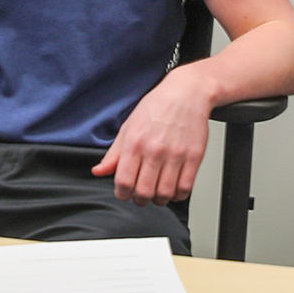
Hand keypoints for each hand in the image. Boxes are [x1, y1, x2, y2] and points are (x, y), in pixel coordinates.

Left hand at [91, 68, 212, 205]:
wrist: (187, 92)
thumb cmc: (157, 106)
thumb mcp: (129, 126)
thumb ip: (114, 153)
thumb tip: (99, 171)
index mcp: (135, 143)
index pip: (124, 182)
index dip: (122, 194)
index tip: (125, 192)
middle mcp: (155, 150)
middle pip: (144, 193)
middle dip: (140, 199)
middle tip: (141, 195)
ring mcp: (176, 154)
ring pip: (165, 194)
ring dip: (159, 199)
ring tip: (158, 192)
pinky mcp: (194, 156)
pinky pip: (185, 188)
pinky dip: (178, 195)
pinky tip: (174, 188)